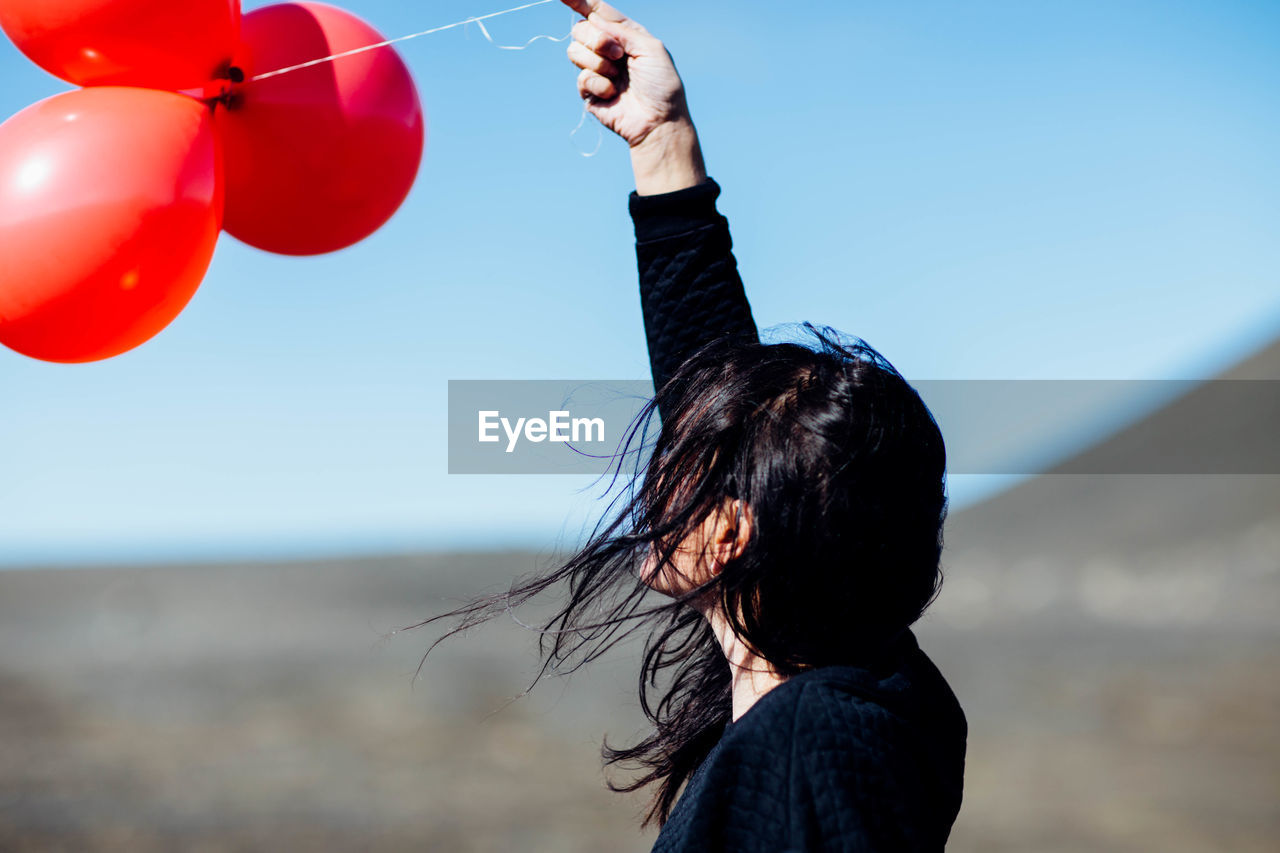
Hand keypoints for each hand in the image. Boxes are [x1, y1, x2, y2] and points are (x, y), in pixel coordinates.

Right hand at [560, 0, 706, 194]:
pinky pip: (581, 77)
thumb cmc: (662, 85)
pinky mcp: (589, 91)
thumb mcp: (650, 48)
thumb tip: (594, 17)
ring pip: (574, 51)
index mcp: (625, 35)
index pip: (597, 12)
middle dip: (597, 40)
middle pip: (581, 29)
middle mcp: (609, 50)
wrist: (658, 121)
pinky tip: (613, 94)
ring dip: (597, 63)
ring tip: (617, 77)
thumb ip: (622, 29)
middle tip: (618, 55)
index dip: (580, 2)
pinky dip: (599, 84)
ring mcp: (597, 70)